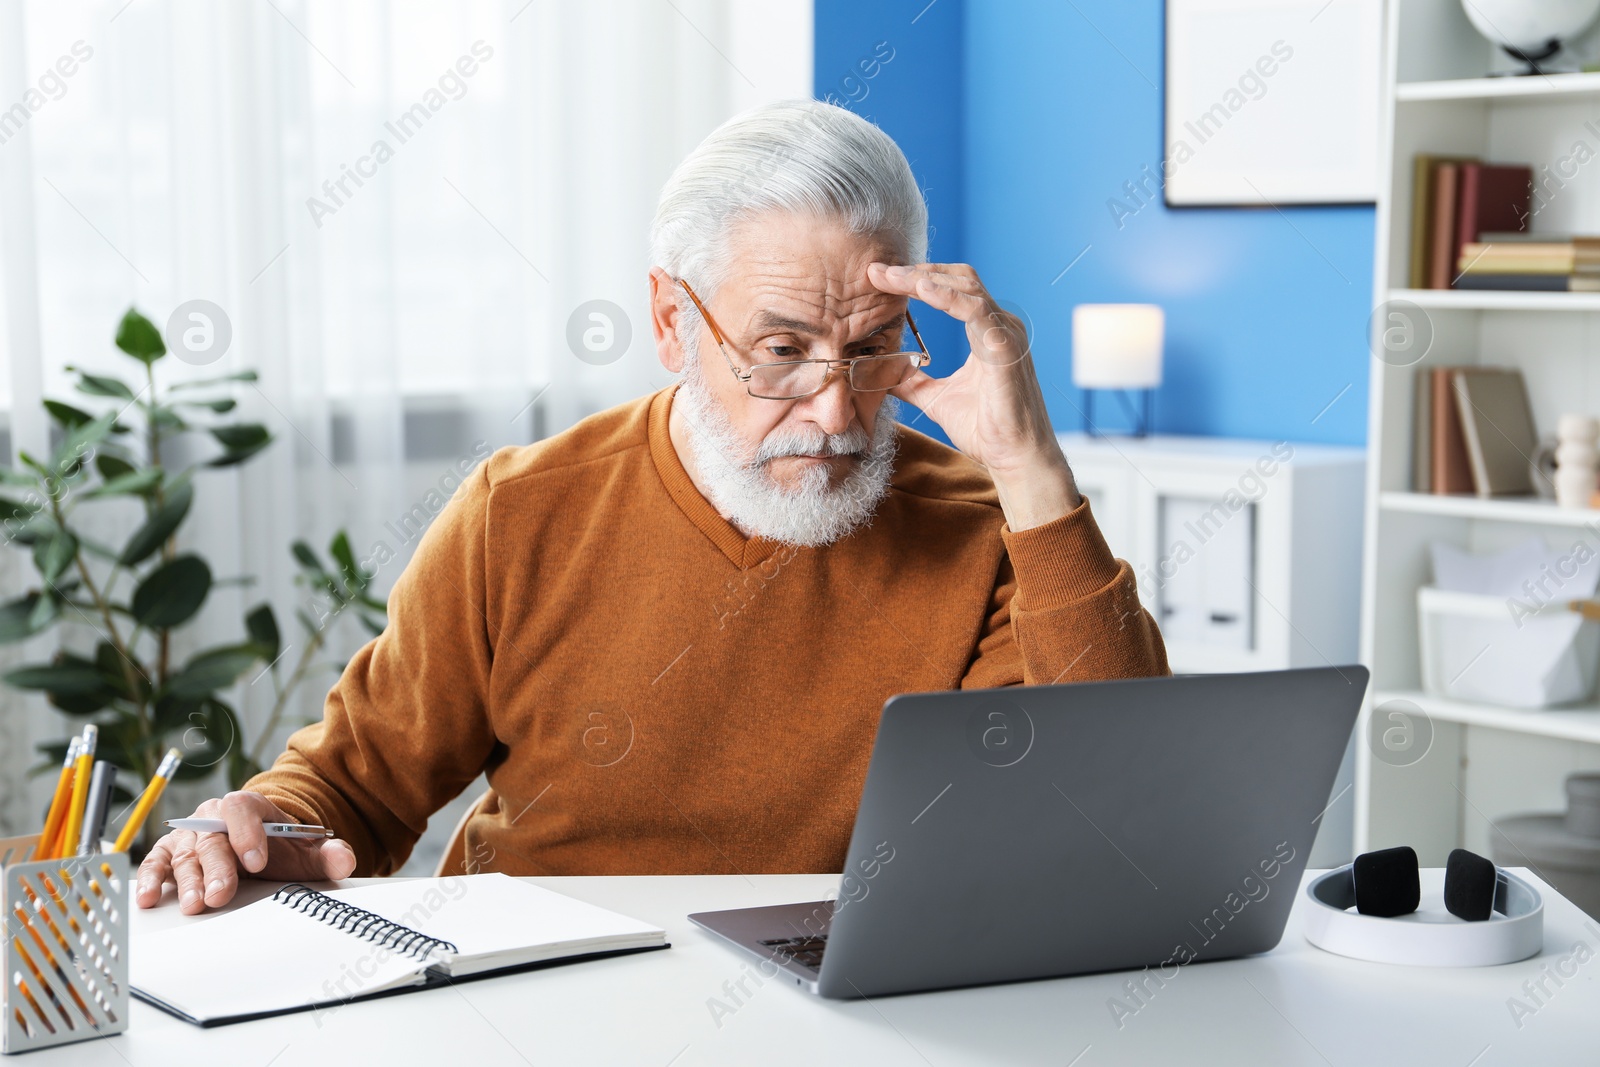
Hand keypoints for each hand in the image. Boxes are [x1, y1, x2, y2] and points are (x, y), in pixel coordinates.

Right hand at [135, 791, 356, 913]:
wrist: (256, 844)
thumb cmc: (277, 846)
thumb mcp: (305, 849)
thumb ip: (327, 854)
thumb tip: (345, 859)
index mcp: (249, 807)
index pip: (243, 809)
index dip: (248, 833)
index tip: (257, 860)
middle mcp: (214, 817)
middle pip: (213, 838)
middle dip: (218, 868)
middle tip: (222, 895)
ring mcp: (191, 836)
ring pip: (186, 855)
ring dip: (188, 881)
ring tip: (194, 904)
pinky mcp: (171, 853)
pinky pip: (157, 863)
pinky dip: (150, 879)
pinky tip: (149, 897)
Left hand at [867, 262, 1078, 529]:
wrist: (1016, 459)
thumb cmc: (988, 430)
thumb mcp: (937, 398)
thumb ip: (912, 381)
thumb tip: (882, 371)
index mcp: (986, 332)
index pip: (951, 289)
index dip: (918, 278)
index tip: (880, 277)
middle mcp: (999, 325)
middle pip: (957, 278)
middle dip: (916, 270)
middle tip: (878, 270)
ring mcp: (1005, 334)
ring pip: (965, 286)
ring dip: (924, 278)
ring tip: (890, 276)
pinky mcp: (1005, 349)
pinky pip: (975, 311)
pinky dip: (947, 297)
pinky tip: (921, 290)